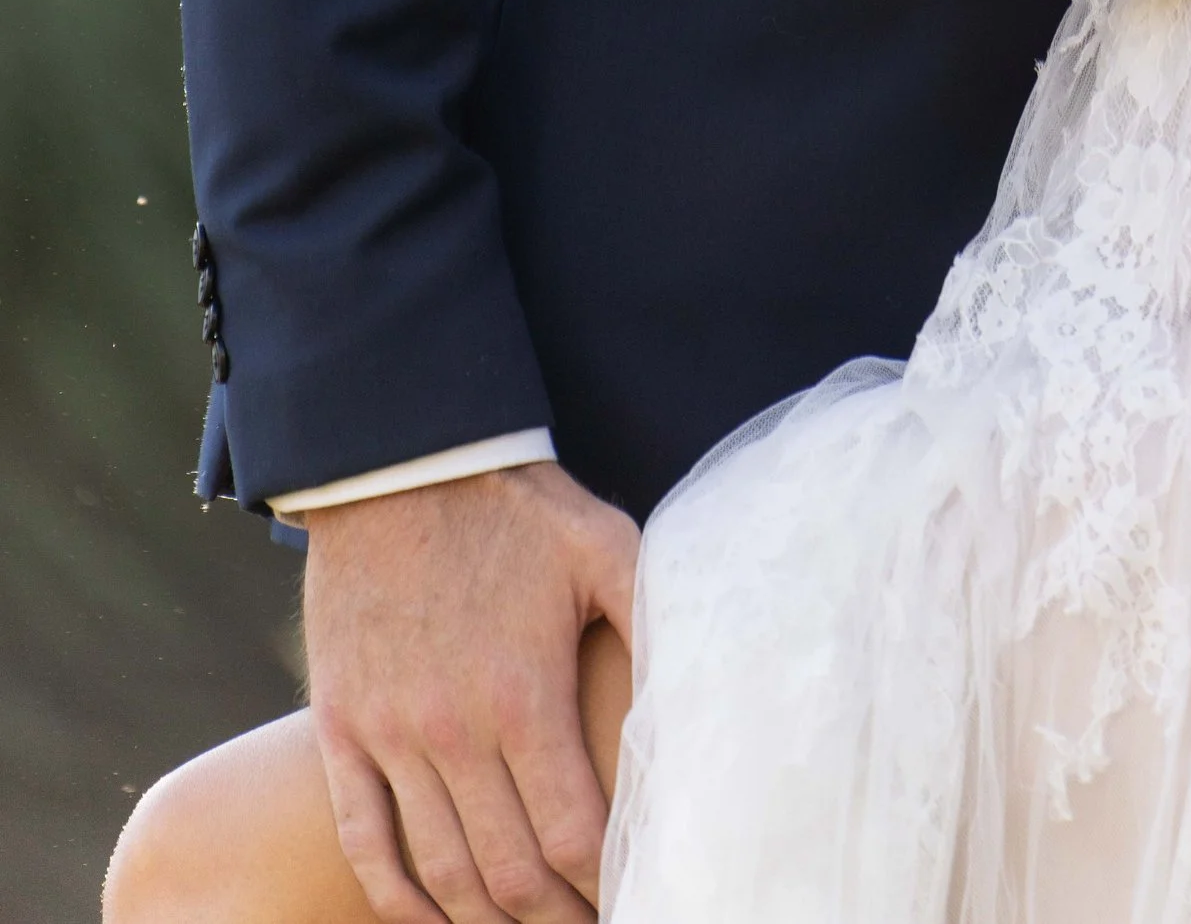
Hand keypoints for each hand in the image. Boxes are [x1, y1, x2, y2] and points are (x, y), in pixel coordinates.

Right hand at [303, 461, 638, 923]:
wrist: (396, 462)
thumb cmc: (513, 505)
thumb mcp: (604, 544)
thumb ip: (651, 619)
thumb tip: (699, 690)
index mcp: (525, 693)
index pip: (571, 835)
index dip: (605, 885)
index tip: (634, 897)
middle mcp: (454, 730)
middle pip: (508, 874)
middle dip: (554, 921)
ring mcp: (390, 735)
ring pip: (440, 873)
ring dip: (484, 922)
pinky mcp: (342, 728)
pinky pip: (366, 841)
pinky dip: (398, 899)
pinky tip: (433, 920)